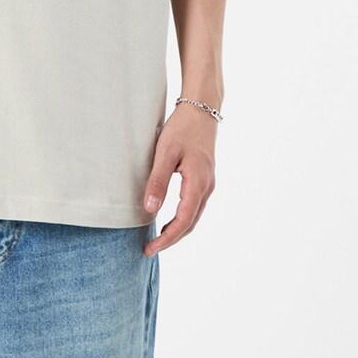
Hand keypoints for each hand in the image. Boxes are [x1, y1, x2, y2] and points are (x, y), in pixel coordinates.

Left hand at [141, 102, 216, 254]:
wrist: (202, 108)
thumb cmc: (182, 128)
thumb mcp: (165, 153)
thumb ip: (158, 181)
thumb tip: (150, 210)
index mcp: (198, 184)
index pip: (183, 222)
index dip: (167, 239)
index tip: (150, 249)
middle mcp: (207, 187)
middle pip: (190, 223)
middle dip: (171, 239)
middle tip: (150, 248)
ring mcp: (208, 182)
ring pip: (194, 215)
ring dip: (177, 229)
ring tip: (158, 237)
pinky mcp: (205, 177)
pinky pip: (194, 205)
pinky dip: (182, 217)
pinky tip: (169, 216)